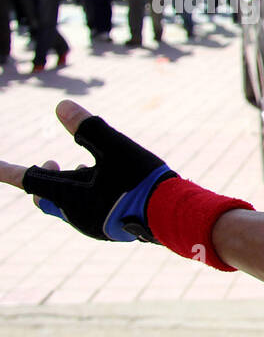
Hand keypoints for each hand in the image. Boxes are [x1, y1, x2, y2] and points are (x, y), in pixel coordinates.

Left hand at [0, 101, 176, 241]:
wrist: (173, 216)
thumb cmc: (142, 181)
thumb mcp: (116, 147)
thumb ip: (88, 127)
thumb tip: (61, 105)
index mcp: (68, 195)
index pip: (28, 178)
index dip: (6, 170)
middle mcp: (75, 215)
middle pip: (45, 197)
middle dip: (44, 177)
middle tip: (51, 161)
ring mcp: (92, 226)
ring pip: (68, 205)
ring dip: (72, 185)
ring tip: (87, 169)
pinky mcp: (110, 231)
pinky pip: (88, 213)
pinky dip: (89, 197)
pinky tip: (109, 188)